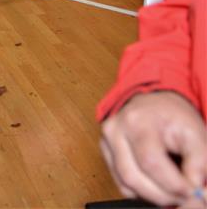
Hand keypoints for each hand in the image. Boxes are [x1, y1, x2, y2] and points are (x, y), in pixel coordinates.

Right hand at [100, 91, 206, 206]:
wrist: (151, 104)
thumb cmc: (172, 117)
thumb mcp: (195, 132)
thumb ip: (200, 161)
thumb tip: (195, 189)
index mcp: (137, 121)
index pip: (150, 161)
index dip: (172, 184)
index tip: (192, 192)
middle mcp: (115, 131)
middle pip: (133, 177)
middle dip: (163, 195)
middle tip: (185, 197)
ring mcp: (106, 143)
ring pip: (125, 185)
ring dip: (153, 197)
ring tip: (173, 193)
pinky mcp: (105, 155)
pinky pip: (121, 185)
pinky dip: (142, 193)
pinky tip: (157, 186)